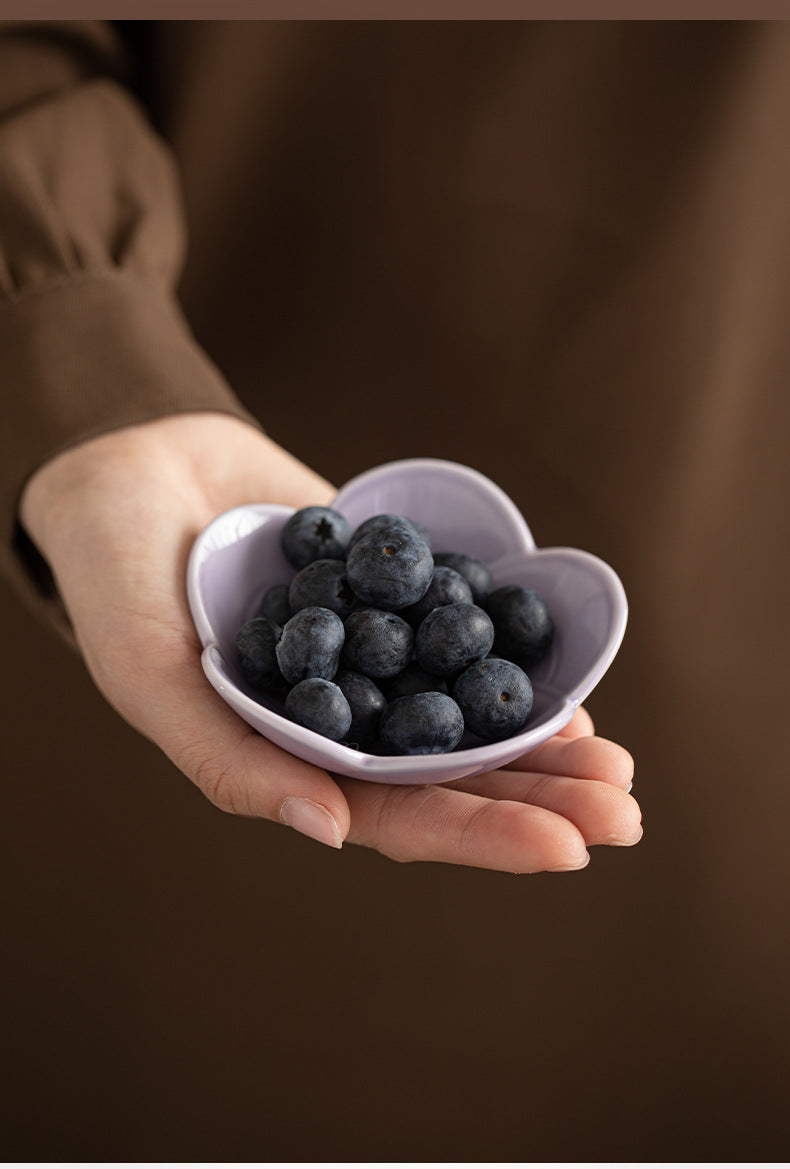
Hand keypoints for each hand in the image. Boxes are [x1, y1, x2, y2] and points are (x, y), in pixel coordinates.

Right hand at [20, 413, 640, 871]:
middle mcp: (342, 721)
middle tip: (625, 814)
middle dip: (540, 796)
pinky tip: (569, 684)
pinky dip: (513, 661)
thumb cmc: (118, 584)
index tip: (566, 847)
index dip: (480, 835)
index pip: (397, 819)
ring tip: (619, 763)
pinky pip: (463, 635)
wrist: (134, 469)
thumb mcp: (153, 678)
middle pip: (454, 775)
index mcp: (290, 761)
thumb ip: (230, 761)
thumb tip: (330, 833)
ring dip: (544, 740)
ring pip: (469, 714)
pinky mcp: (392, 594)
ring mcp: (373, 658)